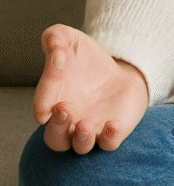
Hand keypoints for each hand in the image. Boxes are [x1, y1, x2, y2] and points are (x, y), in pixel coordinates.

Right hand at [33, 24, 149, 152]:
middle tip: (64, 108)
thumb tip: (53, 40)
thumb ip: (57, 38)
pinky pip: (109, 144)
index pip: (42, 105)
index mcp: (52, 104)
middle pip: (55, 139)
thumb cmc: (88, 61)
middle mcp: (68, 123)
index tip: (59, 59)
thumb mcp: (72, 42)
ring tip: (84, 124)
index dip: (46, 87)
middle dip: (57, 127)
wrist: (120, 72)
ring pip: (80, 147)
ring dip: (81, 139)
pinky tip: (112, 125)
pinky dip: (109, 138)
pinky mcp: (113, 132)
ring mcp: (91, 130)